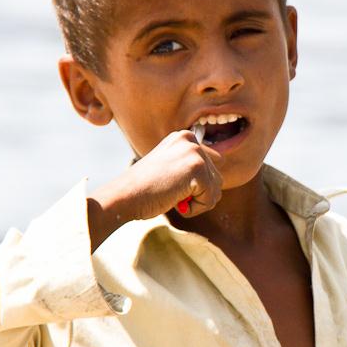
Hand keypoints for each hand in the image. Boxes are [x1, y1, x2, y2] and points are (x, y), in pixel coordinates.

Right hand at [87, 130, 225, 249]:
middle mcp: (191, 140)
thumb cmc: (143, 188)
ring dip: (196, 202)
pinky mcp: (197, 169)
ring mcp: (195, 153)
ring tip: (171, 195)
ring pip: (216, 191)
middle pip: (216, 179)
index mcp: (184, 137)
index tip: (169, 183)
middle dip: (196, 194)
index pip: (210, 166)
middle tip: (169, 191)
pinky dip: (194, 209)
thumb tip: (221, 165)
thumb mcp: (169, 167)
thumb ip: (190, 163)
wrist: (124, 196)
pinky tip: (174, 200)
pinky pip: (210, 200)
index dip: (193, 185)